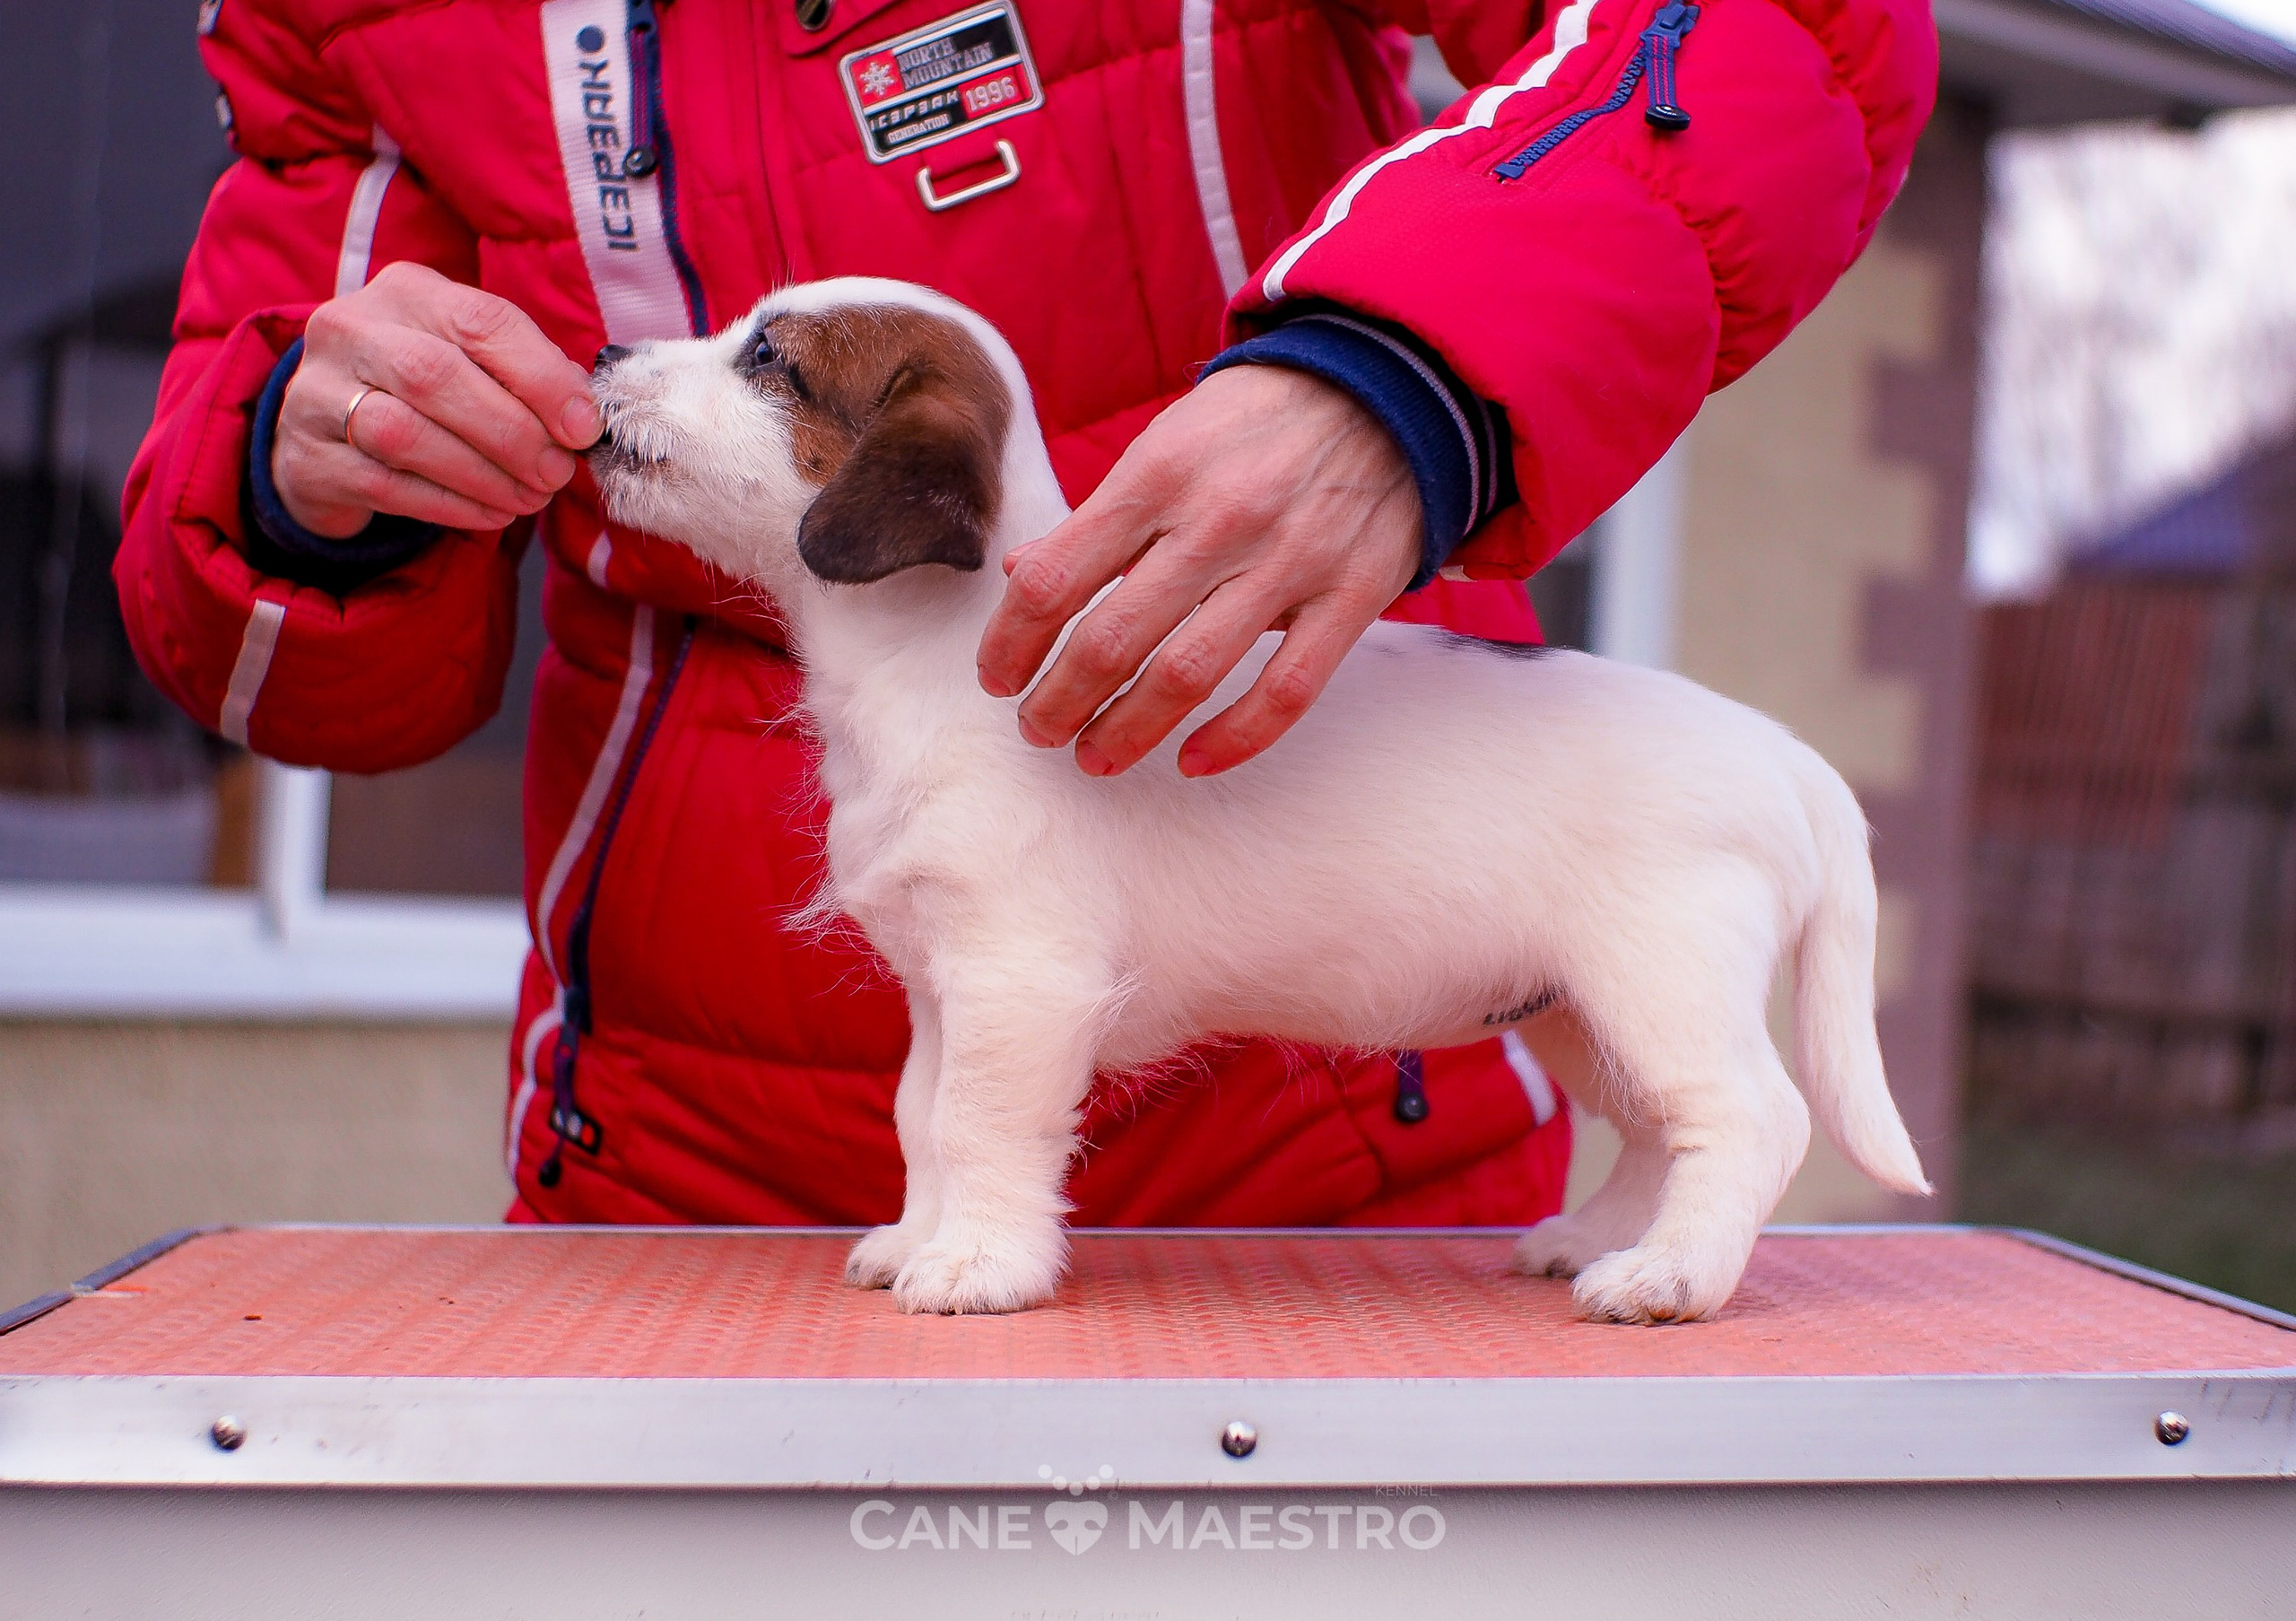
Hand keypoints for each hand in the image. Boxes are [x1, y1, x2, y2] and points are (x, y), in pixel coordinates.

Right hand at [271, 261, 601, 537]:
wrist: (327, 430)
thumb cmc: (424, 391)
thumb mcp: (471, 360)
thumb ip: (525, 375)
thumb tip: (583, 417)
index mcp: (407, 292)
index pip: (481, 319)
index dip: (541, 376)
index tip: (583, 427)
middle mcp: (351, 329)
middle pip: (435, 376)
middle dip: (512, 432)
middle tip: (556, 472)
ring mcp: (316, 392)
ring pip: (405, 434)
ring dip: (484, 475)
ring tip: (530, 498)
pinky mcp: (307, 457)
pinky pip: (387, 485)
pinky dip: (452, 504)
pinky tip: (492, 513)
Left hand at [976, 365, 1420, 776]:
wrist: (1389, 384)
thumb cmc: (1256, 424)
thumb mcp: (1167, 443)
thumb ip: (1099, 517)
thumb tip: (1024, 575)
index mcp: (1158, 474)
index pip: (1056, 577)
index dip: (1011, 642)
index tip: (998, 678)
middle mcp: (1218, 521)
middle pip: (1111, 639)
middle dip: (1058, 702)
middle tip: (1039, 729)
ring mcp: (1289, 562)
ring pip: (1189, 675)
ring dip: (1127, 731)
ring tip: (1094, 755)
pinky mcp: (1351, 597)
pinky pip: (1286, 690)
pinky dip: (1234, 738)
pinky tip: (1190, 760)